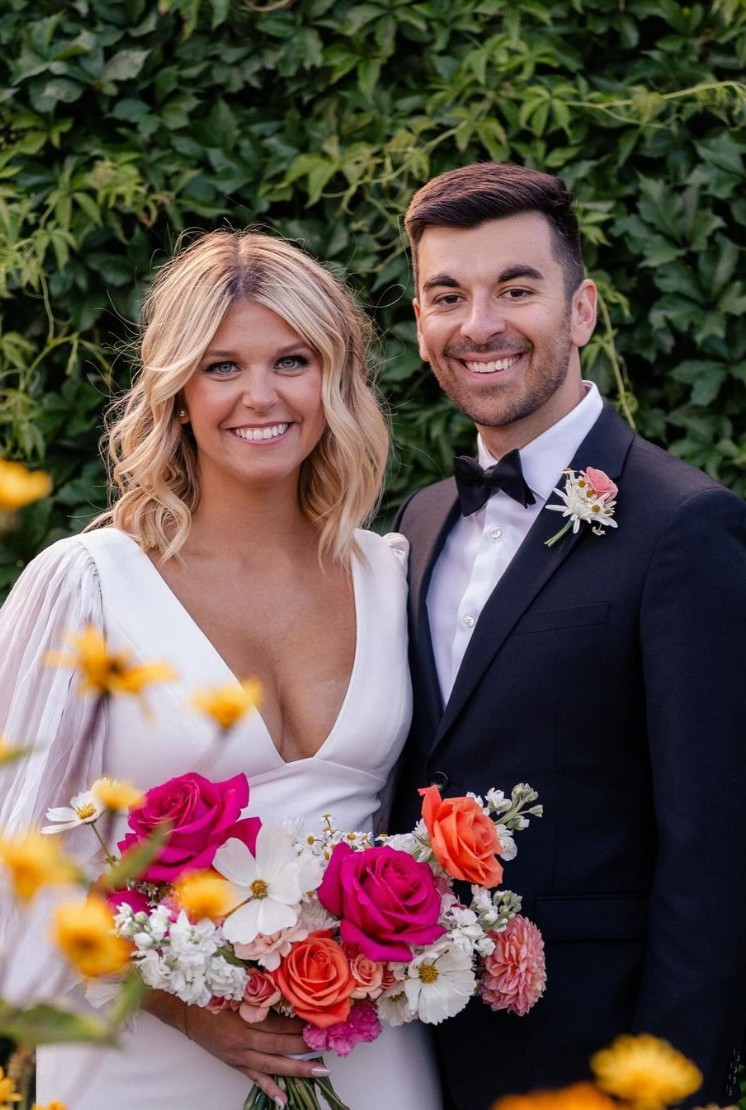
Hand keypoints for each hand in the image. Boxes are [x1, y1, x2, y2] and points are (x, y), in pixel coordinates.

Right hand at [146, 991, 325, 1105]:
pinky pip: (254, 1079)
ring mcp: (239, 1056)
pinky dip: (269, 1089)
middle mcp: (243, 1040)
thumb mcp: (237, 990)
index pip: (279, 1024)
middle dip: (305, 1046)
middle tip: (328, 1046)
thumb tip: (288, 995)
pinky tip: (284, 1099)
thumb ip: (260, 995)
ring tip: (319, 1071)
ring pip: (272, 1065)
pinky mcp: (234, 1064)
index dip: (300, 1024)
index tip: (320, 1022)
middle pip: (279, 1045)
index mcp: (244, 1018)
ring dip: (297, 1069)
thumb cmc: (212, 995)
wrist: (186, 1011)